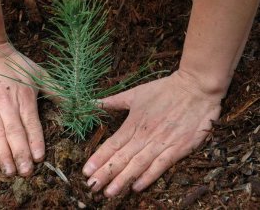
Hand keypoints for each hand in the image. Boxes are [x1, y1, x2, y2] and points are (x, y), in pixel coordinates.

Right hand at [0, 42, 44, 175]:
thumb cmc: (14, 62)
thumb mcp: (38, 72)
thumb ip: (56, 89)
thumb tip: (76, 103)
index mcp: (24, 96)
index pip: (31, 123)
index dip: (35, 141)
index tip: (40, 158)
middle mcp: (6, 103)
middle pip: (15, 133)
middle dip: (21, 154)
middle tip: (26, 173)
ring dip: (3, 154)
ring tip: (10, 172)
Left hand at [82, 70, 221, 196]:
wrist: (196, 88)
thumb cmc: (164, 90)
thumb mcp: (136, 93)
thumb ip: (113, 101)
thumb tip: (93, 102)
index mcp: (133, 123)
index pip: (112, 144)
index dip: (98, 158)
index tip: (85, 171)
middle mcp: (145, 135)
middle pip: (122, 158)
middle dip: (105, 173)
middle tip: (92, 186)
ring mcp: (162, 143)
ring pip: (138, 164)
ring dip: (123, 179)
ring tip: (109, 192)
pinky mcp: (178, 148)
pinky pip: (161, 165)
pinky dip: (149, 176)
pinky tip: (136, 187)